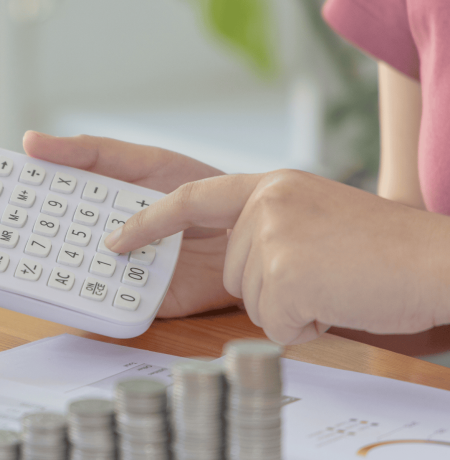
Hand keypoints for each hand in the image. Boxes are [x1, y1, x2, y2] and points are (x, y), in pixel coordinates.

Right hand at [23, 131, 240, 316]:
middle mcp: (103, 243)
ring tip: (31, 266)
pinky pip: (110, 307)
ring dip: (57, 276)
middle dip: (31, 246)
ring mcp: (121, 275)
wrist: (253, 228)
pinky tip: (76, 292)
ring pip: (75, 280)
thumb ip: (90, 153)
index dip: (21, 207)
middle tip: (1, 239)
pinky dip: (93, 304)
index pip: (49, 208)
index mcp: (97, 206)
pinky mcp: (143, 304)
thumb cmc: (203, 189)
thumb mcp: (141, 161)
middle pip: (55, 248)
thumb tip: (32, 141)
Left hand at [105, 169, 449, 344]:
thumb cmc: (384, 250)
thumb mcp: (316, 216)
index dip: (151, 221)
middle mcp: (266, 206)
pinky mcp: (284, 277)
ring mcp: (272, 239)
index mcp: (271, 187)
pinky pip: (275, 325)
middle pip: (234, 273)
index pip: (192, 198)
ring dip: (293, 309)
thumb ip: (271, 227)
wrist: (437, 261)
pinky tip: (338, 304)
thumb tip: (243, 265)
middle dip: (274, 288)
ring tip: (336, 285)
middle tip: (325, 274)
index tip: (118, 239)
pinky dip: (307, 328)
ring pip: (253, 303)